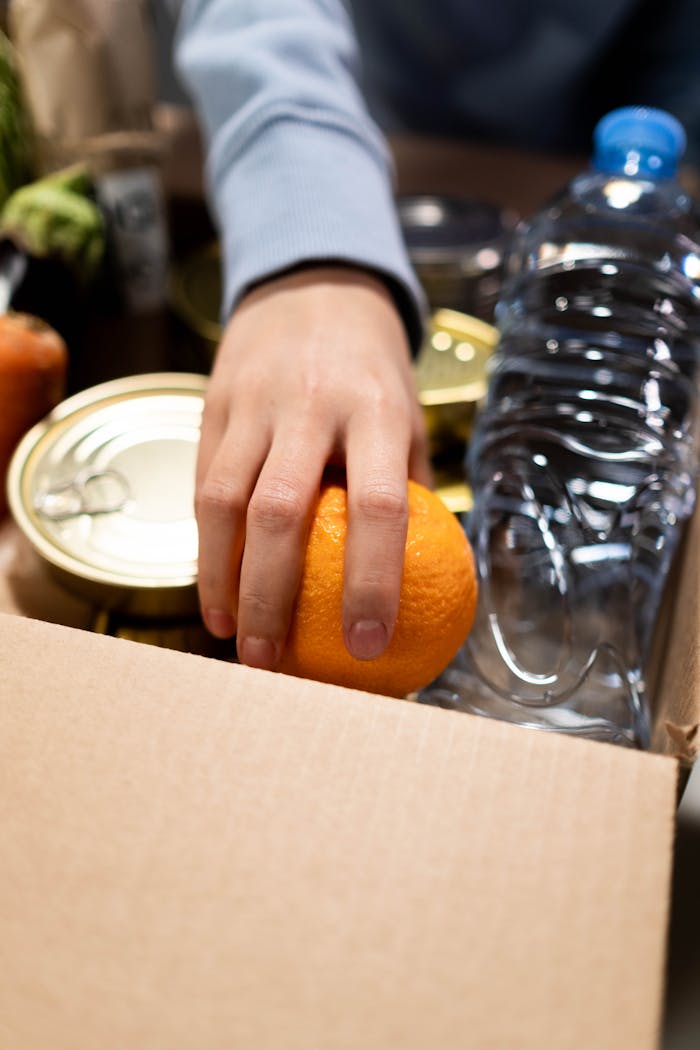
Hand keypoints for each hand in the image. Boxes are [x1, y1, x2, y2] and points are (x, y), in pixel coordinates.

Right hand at [195, 264, 430, 669]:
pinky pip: (202, 483)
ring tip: (230, 635)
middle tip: (272, 662)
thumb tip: (421, 580)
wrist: (311, 285)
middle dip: (271, 596)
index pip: (379, 505)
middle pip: (280, 513)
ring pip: (223, 500)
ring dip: (221, 578)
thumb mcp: (407, 414)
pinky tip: (213, 586)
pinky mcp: (213, 405)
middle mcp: (310, 405)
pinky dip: (204, 543)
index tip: (369, 644)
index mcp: (375, 410)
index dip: (374, 580)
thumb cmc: (371, 368)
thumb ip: (406, 487)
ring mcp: (253, 403)